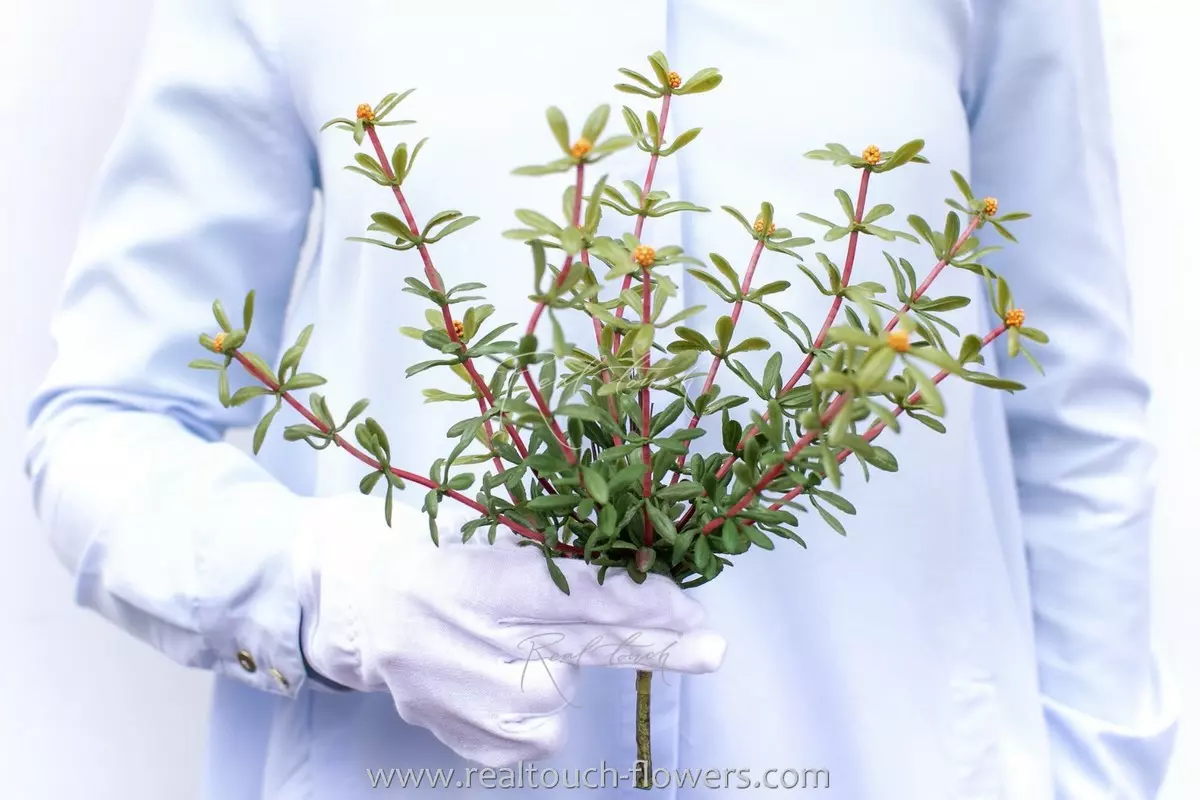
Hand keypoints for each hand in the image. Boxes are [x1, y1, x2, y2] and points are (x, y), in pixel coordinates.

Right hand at [293, 494, 725, 765]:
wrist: (356, 601)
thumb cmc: (433, 549)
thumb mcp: (480, 526)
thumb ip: (546, 545)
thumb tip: (637, 558)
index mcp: (463, 579)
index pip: (564, 595)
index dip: (631, 603)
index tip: (688, 608)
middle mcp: (452, 643)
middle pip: (575, 650)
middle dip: (652, 647)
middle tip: (710, 648)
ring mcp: (447, 699)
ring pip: (555, 701)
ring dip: (562, 670)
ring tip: (518, 641)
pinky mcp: (451, 736)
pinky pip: (530, 737)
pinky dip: (536, 707)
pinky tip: (506, 675)